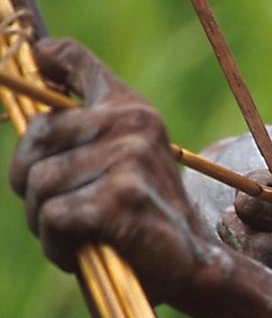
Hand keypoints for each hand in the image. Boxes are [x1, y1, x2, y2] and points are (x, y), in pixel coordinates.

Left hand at [8, 38, 206, 303]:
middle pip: (35, 140)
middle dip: (33, 184)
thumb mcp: (128, 153)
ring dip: (46, 221)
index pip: (78, 63)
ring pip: (39, 184)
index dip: (48, 59)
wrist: (192, 262)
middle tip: (65, 208)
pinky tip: (84, 250)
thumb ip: (90, 113)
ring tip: (82, 234)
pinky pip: (53, 218)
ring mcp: (128, 161)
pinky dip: (58, 245)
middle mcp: (133, 126)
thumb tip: (41, 55)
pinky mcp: (118, 200)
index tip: (38, 60)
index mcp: (134, 111)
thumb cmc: (148, 212)